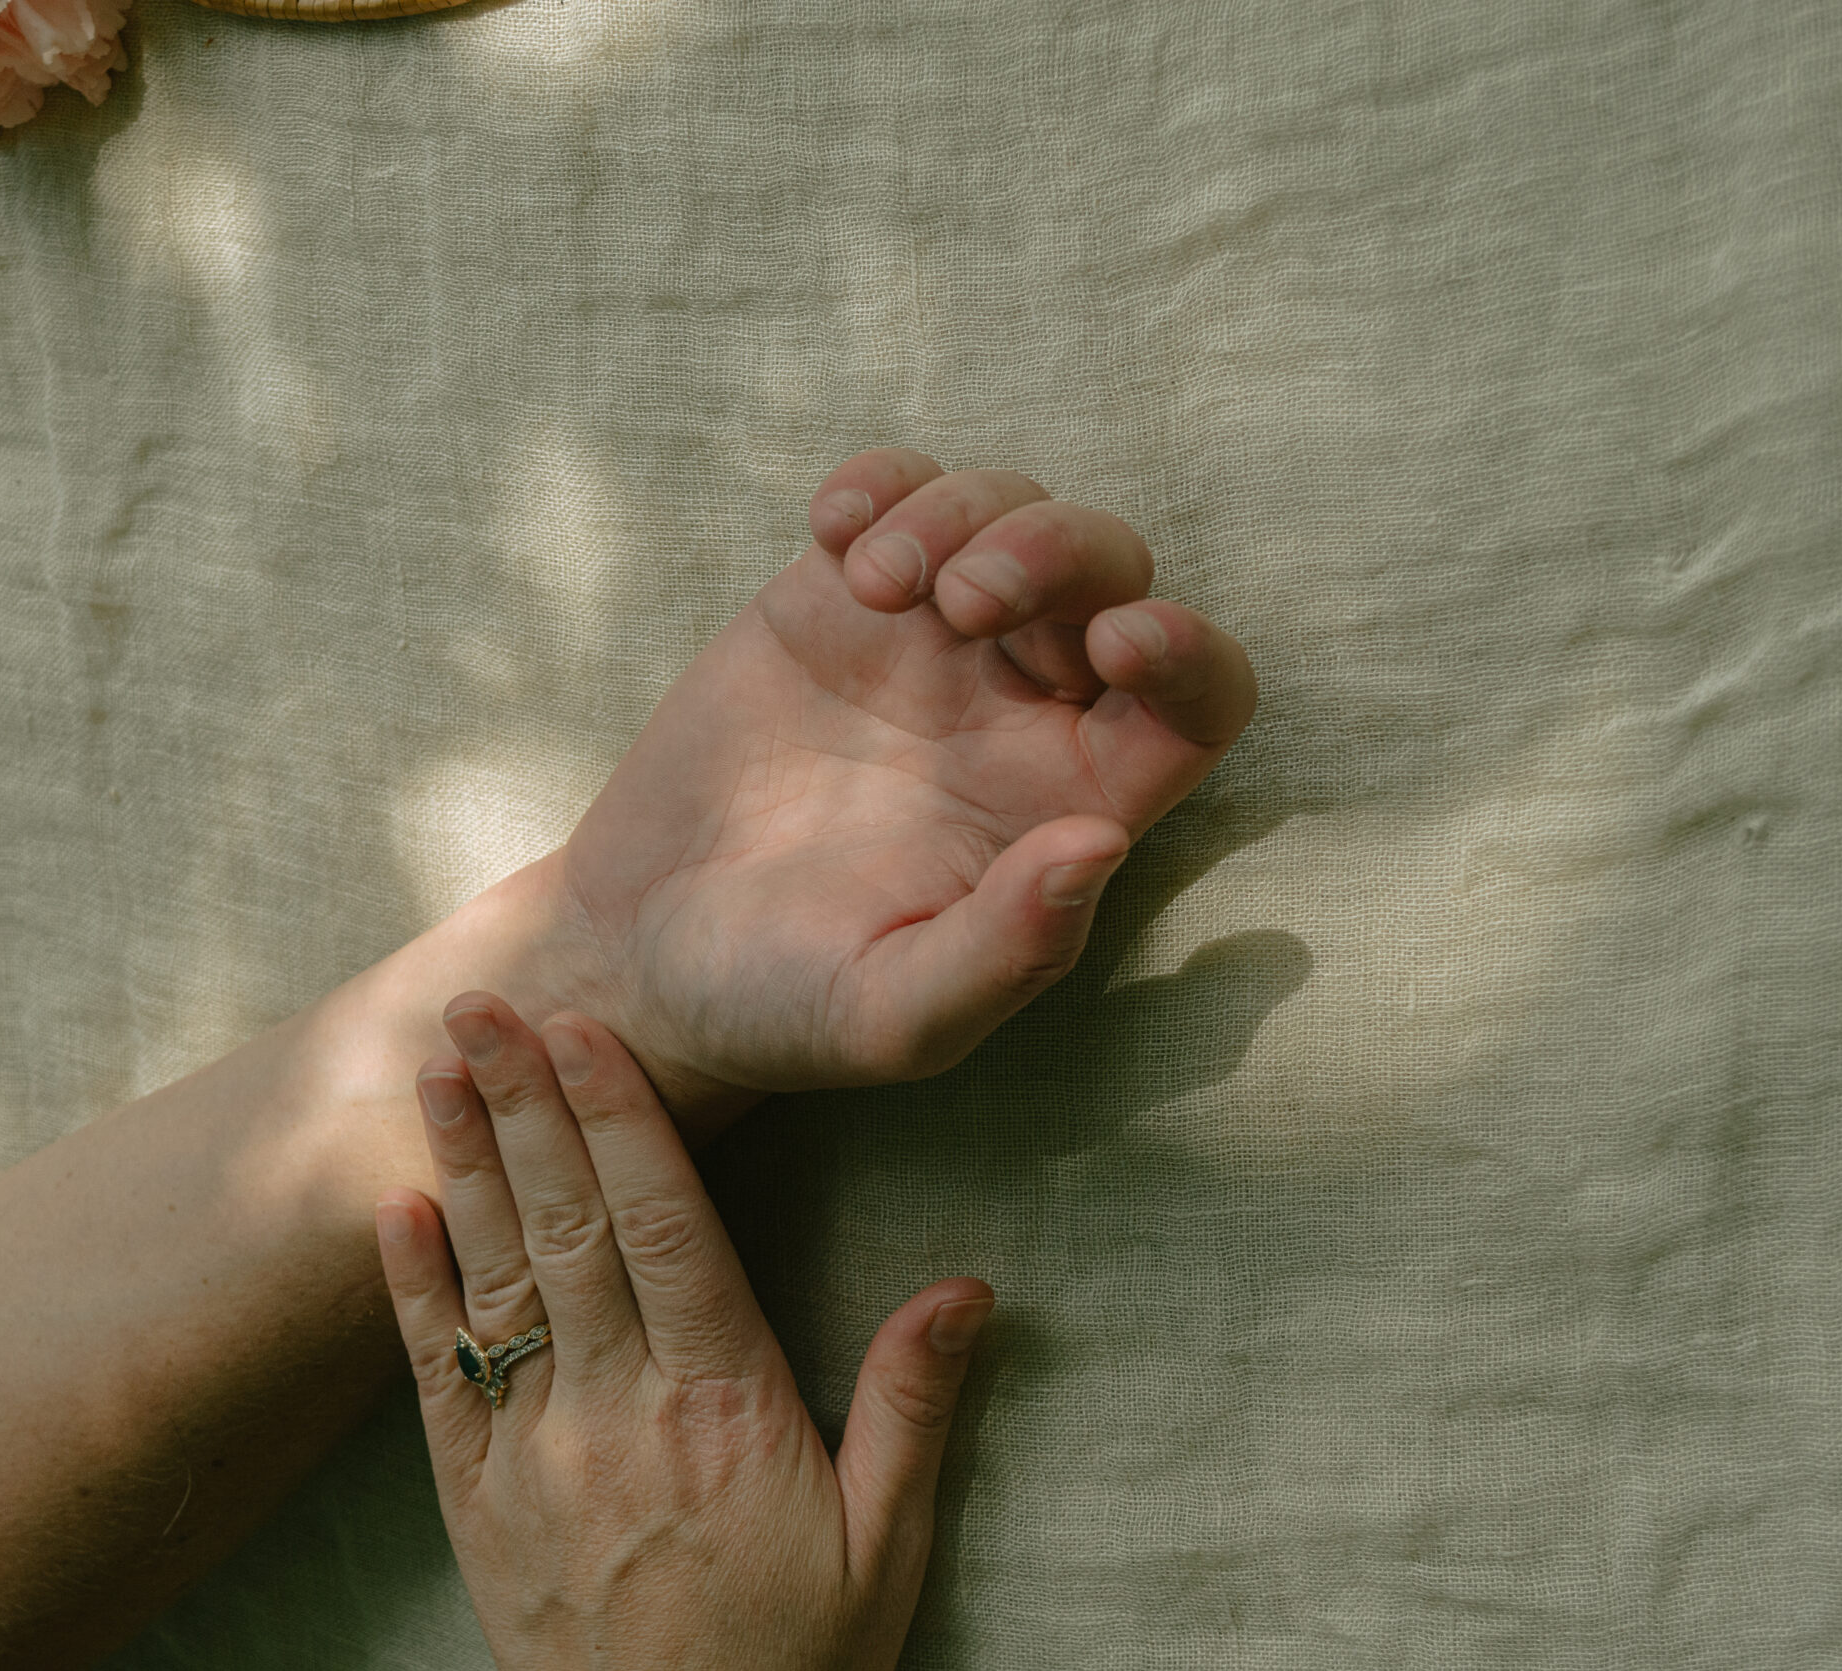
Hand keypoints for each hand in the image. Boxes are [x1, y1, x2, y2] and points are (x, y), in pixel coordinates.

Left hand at [376, 995, 991, 1670]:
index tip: (585, 1028)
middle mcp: (616, 1413)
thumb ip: (913, 1410)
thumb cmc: (794, 1669)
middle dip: (524, 1102)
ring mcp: (534, 1454)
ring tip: (436, 1062)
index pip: (663, 1229)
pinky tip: (393, 1206)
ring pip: (496, 1278)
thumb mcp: (886, 1549)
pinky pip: (438, 1377)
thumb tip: (964, 1288)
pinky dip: (412, 1288)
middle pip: (566, 1226)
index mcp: (723, 1408)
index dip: (621, 1118)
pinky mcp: (475, 1502)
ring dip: (462, 1162)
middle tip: (486, 997)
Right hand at [556, 448, 1255, 1102]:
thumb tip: (1102, 845)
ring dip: (961, 514)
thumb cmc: (785, 1008)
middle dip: (1059, 551)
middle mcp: (1022, 712)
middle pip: (1111, 572)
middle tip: (965, 600)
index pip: (1197, 703)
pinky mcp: (831, 600)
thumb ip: (1006, 950)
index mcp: (1069, 806)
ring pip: (1007, 510)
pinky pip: (893, 494)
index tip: (1122, 645)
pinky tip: (834, 532)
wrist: (644, 959)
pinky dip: (880, 483)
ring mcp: (927, 644)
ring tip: (875, 582)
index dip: (1191, 655)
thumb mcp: (895, 1015)